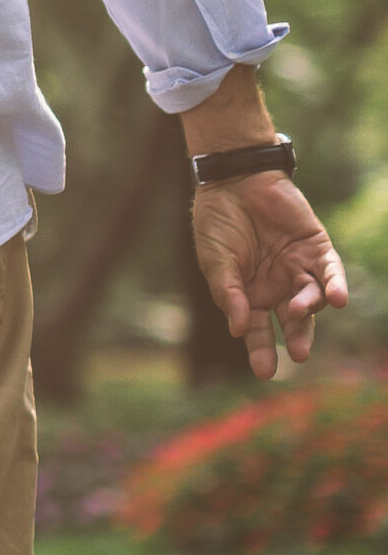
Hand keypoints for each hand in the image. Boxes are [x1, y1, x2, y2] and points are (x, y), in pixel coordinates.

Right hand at [193, 170, 350, 378]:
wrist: (236, 182)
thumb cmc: (217, 223)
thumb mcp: (216, 262)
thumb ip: (228, 294)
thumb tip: (239, 330)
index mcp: (248, 295)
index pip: (257, 330)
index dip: (261, 351)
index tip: (265, 372)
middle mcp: (277, 286)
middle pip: (291, 321)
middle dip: (296, 339)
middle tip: (299, 356)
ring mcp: (298, 268)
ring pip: (312, 298)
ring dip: (308, 309)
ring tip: (298, 311)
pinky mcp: (316, 248)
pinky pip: (330, 272)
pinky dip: (335, 286)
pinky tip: (338, 300)